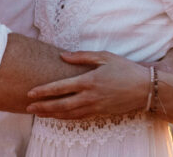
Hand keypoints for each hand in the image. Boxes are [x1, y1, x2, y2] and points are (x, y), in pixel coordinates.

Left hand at [26, 51, 149, 119]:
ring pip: (67, 114)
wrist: (144, 88)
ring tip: (38, 113)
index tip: (30, 92)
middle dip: (42, 106)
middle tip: (28, 106)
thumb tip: (63, 55)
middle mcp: (89, 96)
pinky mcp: (99, 113)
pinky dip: (65, 118)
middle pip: (60, 104)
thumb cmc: (125, 69)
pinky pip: (78, 117)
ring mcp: (94, 107)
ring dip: (51, 114)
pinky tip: (58, 116)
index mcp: (89, 80)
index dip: (44, 91)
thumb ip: (82, 56)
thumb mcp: (105, 56)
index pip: (60, 87)